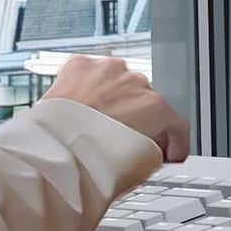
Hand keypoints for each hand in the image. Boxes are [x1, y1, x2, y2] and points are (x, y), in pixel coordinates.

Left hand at [48, 53, 189, 164]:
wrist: (53, 149)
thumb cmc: (91, 160)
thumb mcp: (137, 166)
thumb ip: (152, 153)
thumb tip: (151, 154)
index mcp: (155, 107)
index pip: (177, 124)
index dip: (174, 143)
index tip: (169, 150)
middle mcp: (135, 81)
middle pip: (144, 101)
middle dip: (138, 119)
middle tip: (124, 140)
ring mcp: (108, 69)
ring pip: (117, 83)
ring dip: (112, 100)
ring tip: (96, 124)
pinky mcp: (80, 64)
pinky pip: (91, 73)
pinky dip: (89, 87)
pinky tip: (81, 107)